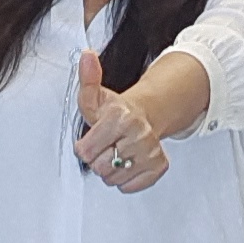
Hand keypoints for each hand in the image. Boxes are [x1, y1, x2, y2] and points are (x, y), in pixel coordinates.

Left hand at [72, 51, 168, 191]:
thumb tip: (87, 56)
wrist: (145, 116)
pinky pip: (129, 186)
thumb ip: (87, 79)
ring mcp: (151, 152)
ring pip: (114, 178)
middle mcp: (139, 134)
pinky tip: (128, 162)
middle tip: (105, 145)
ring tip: (116, 152)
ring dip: (111, 169)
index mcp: (121, 117)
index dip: (84, 147)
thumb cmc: (116, 110)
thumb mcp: (96, 96)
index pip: (86, 152)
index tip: (91, 138)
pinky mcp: (159, 166)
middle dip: (98, 158)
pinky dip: (125, 179)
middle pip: (100, 167)